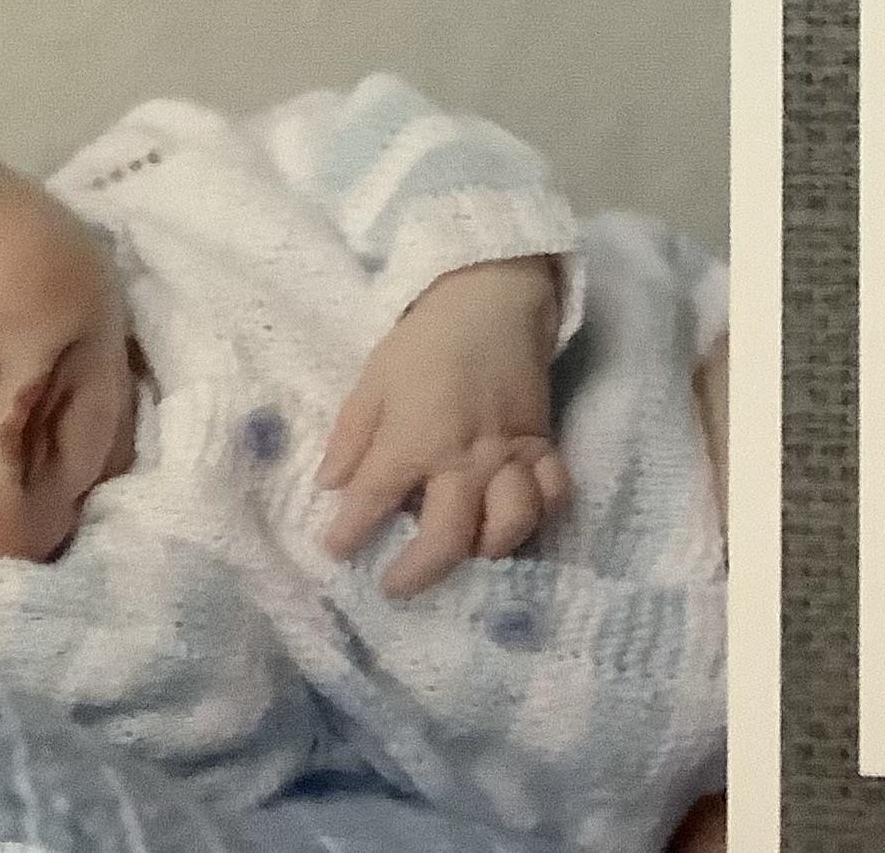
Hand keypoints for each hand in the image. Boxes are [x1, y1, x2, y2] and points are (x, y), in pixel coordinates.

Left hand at [317, 255, 571, 598]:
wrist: (492, 299)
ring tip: (464, 556)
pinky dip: (539, 517)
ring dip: (484, 551)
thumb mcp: (372, 380)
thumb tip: (330, 486)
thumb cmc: (424, 341)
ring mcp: (508, 455)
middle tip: (395, 585)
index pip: (371, 504)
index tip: (334, 551)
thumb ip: (350, 437)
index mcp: (411, 439)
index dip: (347, 536)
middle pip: (445, 538)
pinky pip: (553, 494)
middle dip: (417, 572)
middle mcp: (461, 458)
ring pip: (508, 525)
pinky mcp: (542, 445)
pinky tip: (516, 525)